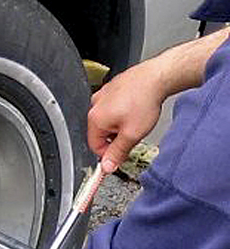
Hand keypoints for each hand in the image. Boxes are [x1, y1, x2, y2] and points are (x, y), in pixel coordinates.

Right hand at [87, 58, 166, 172]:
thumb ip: (117, 153)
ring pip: (107, 120)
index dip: (110, 153)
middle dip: (116, 137)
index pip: (95, 147)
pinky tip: (135, 108)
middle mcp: (95, 106)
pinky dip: (123, 111)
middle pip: (101, 133)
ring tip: (136, 118)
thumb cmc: (144, 101)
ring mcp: (102, 95)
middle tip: (133, 133)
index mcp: (95, 119)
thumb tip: (107, 167)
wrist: (157, 77)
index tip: (122, 154)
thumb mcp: (132, 135)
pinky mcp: (111, 88)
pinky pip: (112, 107)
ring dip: (120, 124)